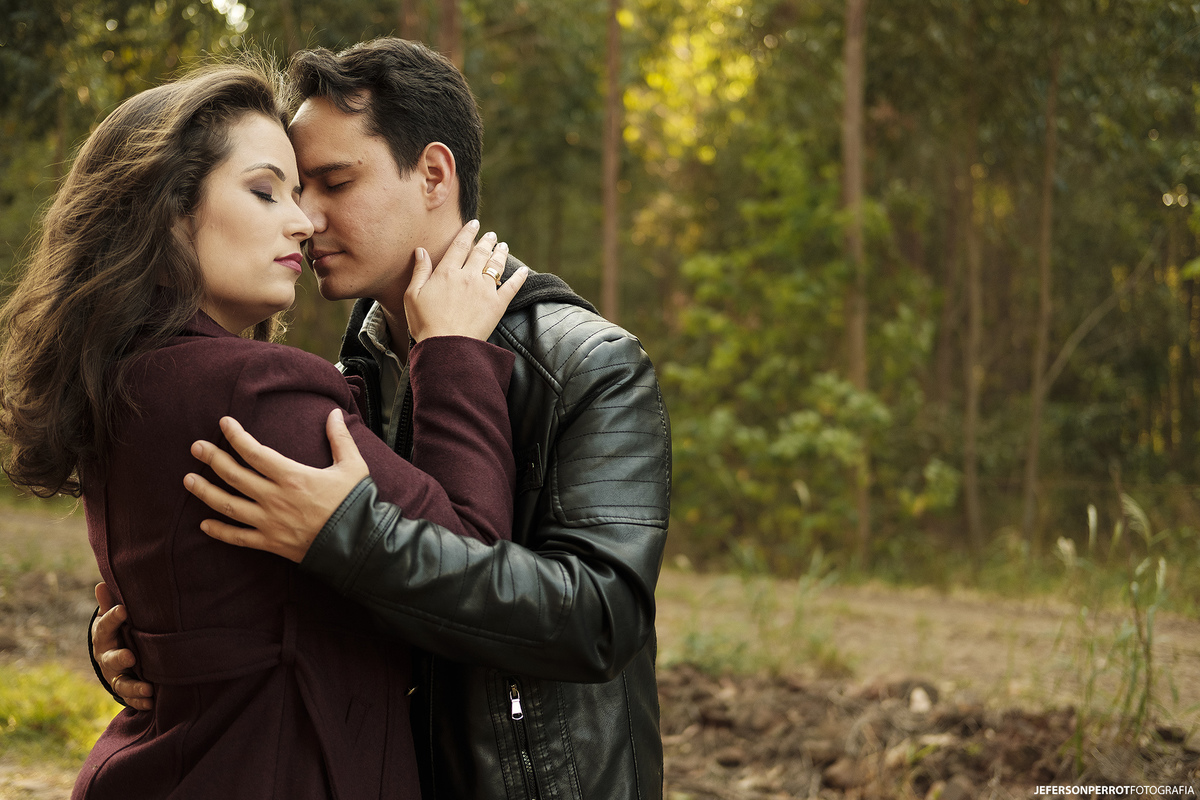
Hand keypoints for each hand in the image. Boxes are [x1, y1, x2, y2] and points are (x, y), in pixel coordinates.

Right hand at [92, 582, 153, 709]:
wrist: (114, 654)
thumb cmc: (118, 630)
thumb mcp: (112, 617)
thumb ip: (110, 604)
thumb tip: (102, 584)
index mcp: (104, 636)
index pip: (105, 626)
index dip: (112, 617)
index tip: (123, 609)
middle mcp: (107, 658)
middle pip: (111, 659)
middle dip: (120, 658)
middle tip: (131, 657)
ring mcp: (115, 675)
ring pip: (121, 683)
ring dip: (134, 687)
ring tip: (148, 689)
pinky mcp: (125, 688)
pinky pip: (130, 697)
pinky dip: (140, 701)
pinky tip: (152, 703)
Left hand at [182, 409, 368, 562]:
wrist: (360, 545)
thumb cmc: (356, 503)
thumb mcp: (352, 466)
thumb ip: (340, 438)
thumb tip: (333, 413)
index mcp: (292, 477)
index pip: (255, 452)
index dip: (236, 436)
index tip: (223, 424)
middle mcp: (275, 498)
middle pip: (235, 475)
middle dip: (212, 459)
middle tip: (195, 448)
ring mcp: (270, 522)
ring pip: (229, 506)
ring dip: (205, 492)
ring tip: (188, 480)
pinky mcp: (271, 543)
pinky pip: (239, 538)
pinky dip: (220, 531)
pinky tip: (204, 524)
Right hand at [405, 221, 528, 341]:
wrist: (447, 346)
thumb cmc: (425, 323)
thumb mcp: (412, 295)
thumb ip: (420, 271)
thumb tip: (421, 250)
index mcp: (447, 272)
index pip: (460, 245)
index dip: (468, 232)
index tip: (474, 223)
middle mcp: (468, 276)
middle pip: (481, 252)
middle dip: (487, 240)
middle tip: (492, 235)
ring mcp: (485, 290)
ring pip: (496, 265)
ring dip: (501, 253)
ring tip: (504, 246)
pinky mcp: (497, 305)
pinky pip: (512, 287)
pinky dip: (519, 277)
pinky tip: (524, 270)